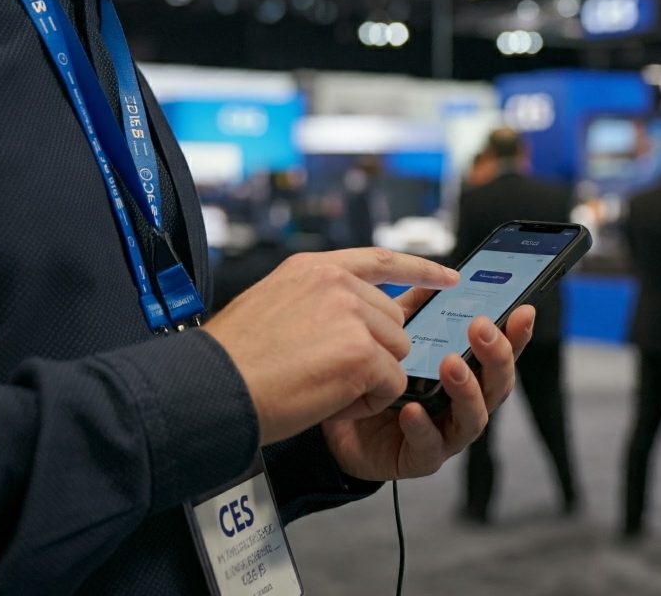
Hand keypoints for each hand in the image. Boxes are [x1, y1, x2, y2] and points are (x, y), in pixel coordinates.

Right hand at [203, 248, 458, 445]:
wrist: (211, 387)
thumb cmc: (233, 358)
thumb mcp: (273, 301)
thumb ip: (318, 300)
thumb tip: (353, 318)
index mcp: (316, 267)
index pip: (381, 259)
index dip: (419, 269)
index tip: (448, 276)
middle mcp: (337, 282)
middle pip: (393, 320)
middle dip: (374, 352)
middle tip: (330, 373)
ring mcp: (352, 314)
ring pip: (396, 352)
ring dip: (370, 378)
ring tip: (324, 385)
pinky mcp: (361, 353)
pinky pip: (391, 384)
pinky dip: (367, 402)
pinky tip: (332, 401)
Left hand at [322, 290, 535, 481]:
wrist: (344, 424)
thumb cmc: (379, 379)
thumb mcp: (398, 339)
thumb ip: (417, 312)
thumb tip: (435, 279)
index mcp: (468, 371)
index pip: (502, 352)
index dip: (516, 333)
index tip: (523, 310)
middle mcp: (465, 403)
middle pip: (498, 383)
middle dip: (495, 355)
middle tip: (480, 328)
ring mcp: (447, 433)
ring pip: (474, 416)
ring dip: (466, 389)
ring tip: (451, 364)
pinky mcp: (422, 457)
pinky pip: (430, 446)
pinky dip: (423, 427)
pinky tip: (413, 410)